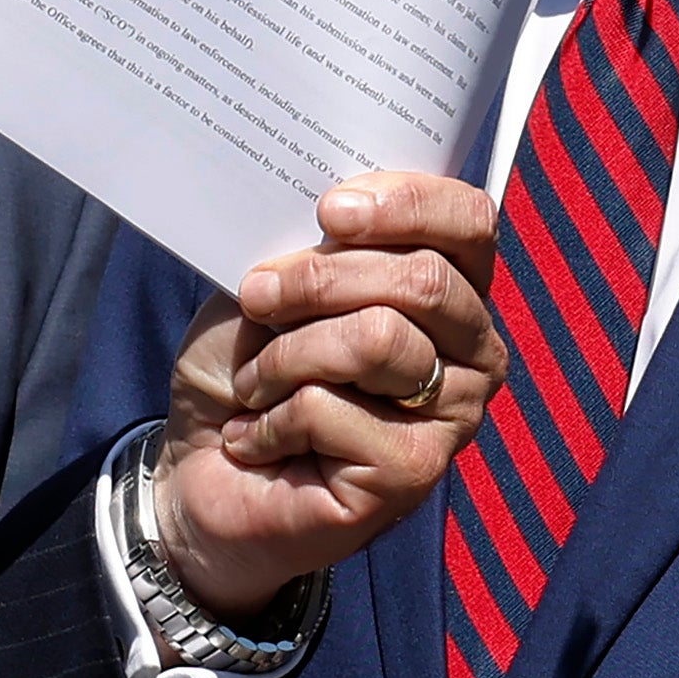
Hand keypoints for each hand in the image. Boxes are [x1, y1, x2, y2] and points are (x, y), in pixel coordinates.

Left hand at [163, 171, 501, 615]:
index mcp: (453, 288)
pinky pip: (332, 408)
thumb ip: (318, 245)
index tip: (329, 210)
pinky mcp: (415, 472)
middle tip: (256, 295)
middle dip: (321, 279)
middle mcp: (473, 351)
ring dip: (287, 354)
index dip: (407, 203)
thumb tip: (333, 213)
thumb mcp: (275, 283)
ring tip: (254, 382)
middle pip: (424, 280)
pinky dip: (272, 417)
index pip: (470, 223)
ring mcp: (454, 415)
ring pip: (378, 338)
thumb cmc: (250, 368)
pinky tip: (259, 438)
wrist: (206, 475)